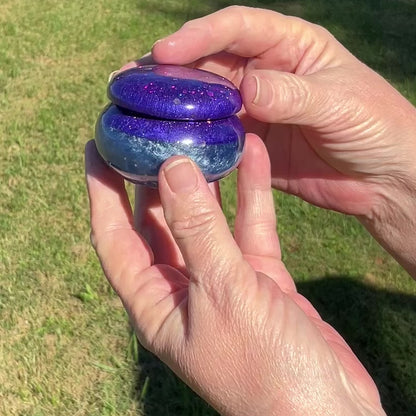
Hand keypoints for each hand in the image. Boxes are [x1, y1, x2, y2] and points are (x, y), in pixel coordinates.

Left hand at [86, 136, 384, 415]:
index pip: (114, 236)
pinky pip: (250, 224)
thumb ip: (197, 229)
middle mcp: (183, 288)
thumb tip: (172, 167)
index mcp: (156, 302)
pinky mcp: (258, 275)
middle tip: (150, 131)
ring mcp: (223, 279)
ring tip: (199, 133)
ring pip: (206, 218)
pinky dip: (251, 192)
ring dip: (205, 179)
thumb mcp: (223, 293)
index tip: (96, 147)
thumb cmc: (264, 368)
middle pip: (158, 221)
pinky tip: (251, 153)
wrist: (326, 408)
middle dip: (152, 177)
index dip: (101, 191)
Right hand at [148, 6, 415, 275]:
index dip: (199, 36)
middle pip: (211, 65)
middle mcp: (266, 74)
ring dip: (174, 108)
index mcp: (290, 47)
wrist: (382, 178)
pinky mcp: (251, 145)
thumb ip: (293, 94)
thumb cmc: (376, 128)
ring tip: (136, 112)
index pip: (237, 29)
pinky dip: (194, 142)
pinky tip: (169, 146)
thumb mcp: (341, 104)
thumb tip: (247, 88)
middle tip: (130, 81)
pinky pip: (217, 139)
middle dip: (171, 71)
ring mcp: (256, 111)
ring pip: (207, 103)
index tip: (164, 51)